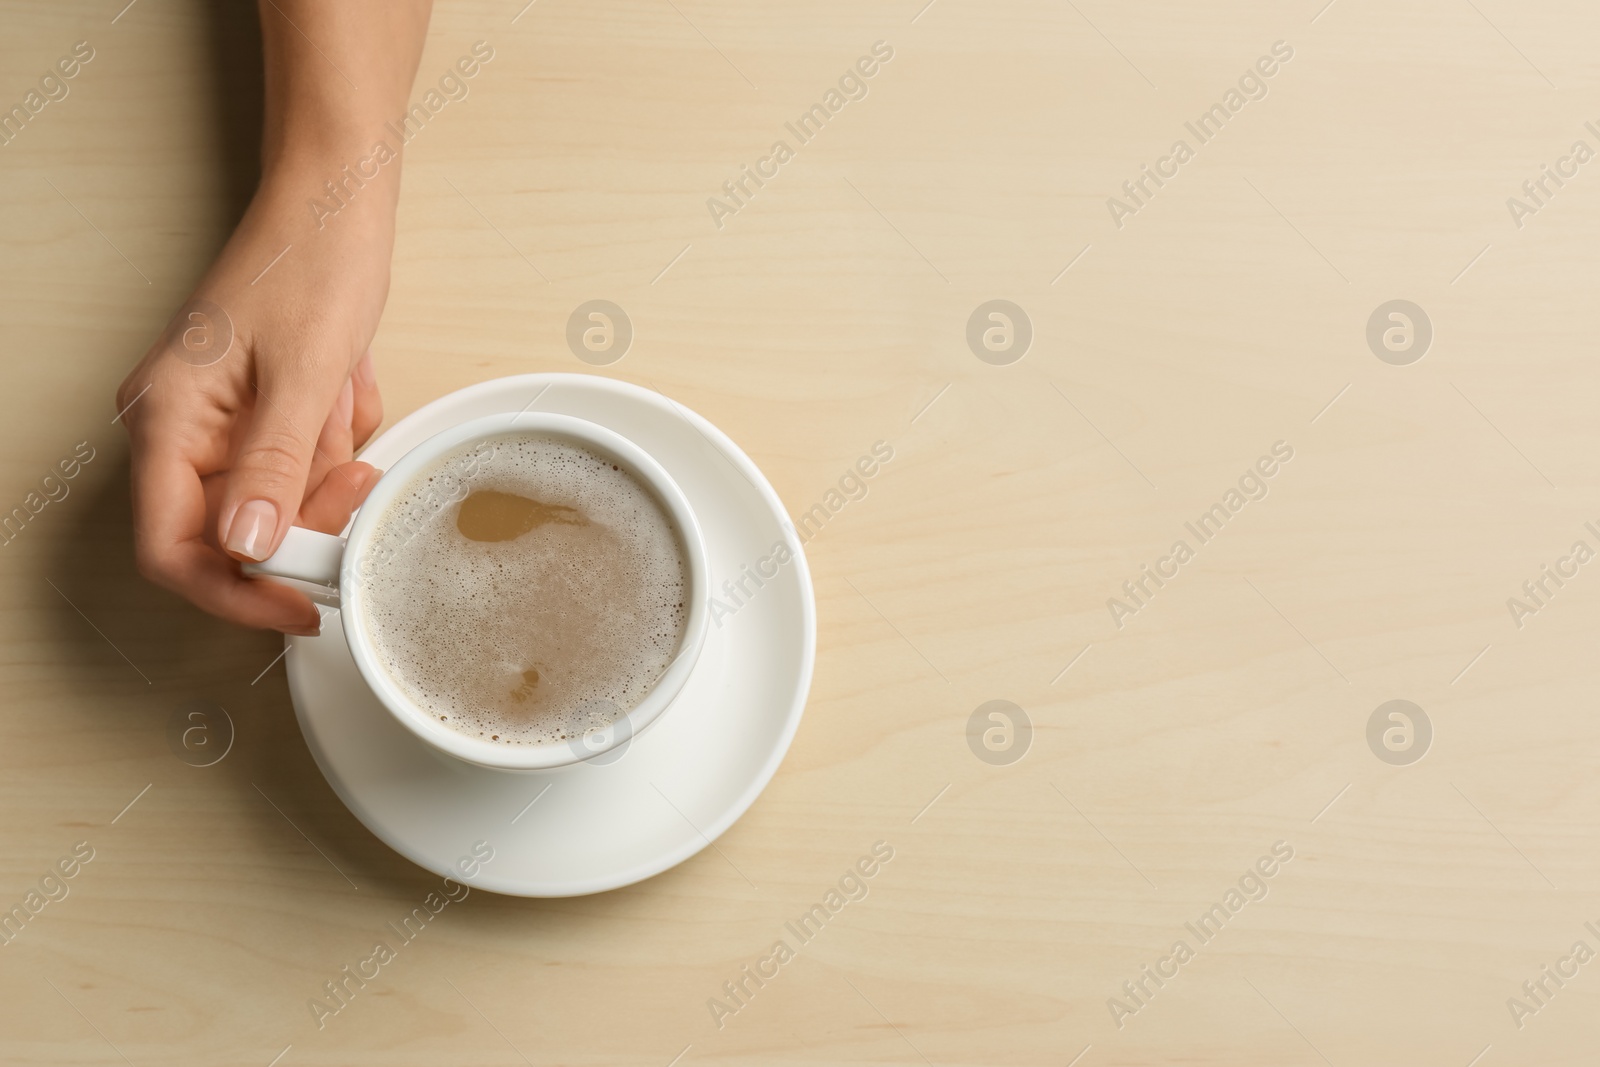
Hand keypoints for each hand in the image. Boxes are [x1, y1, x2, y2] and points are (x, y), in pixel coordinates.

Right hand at [116, 178, 389, 634]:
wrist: (336, 200)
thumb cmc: (312, 260)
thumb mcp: (305, 373)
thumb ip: (274, 468)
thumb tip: (246, 549)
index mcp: (166, 418)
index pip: (173, 550)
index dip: (237, 593)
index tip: (301, 606)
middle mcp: (177, 427)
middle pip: (233, 533)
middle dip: (305, 512)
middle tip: (353, 470)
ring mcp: (215, 422)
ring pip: (275, 501)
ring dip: (325, 465)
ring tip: (342, 395)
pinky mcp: (254, 413)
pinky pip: (298, 465)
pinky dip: (332, 439)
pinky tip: (343, 386)